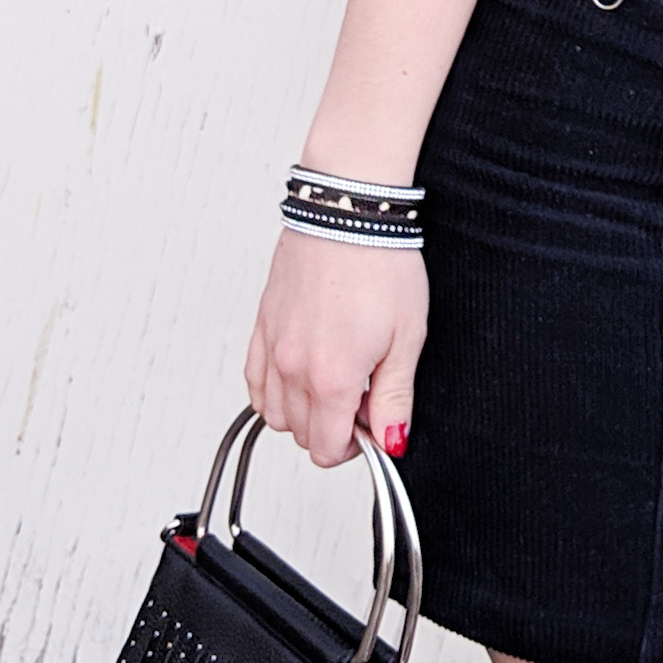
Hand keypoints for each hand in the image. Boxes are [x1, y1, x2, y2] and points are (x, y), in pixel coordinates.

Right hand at [244, 233, 428, 469]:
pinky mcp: (262, 325)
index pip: (328, 449)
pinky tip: (300, 376)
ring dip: (304, 414)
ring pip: (274, 414)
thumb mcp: (407, 338)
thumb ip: (395, 397)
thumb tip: (391, 440)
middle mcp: (293, 367)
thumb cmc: (381, 263)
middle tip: (364, 399)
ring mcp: (272, 347)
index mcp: (331, 378)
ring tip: (336, 384)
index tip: (374, 425)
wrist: (348, 212)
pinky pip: (255, 382)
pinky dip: (274, 392)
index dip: (356, 447)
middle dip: (334, 430)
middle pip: (301, 435)